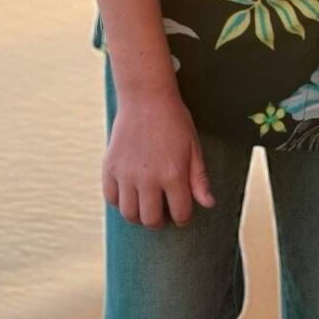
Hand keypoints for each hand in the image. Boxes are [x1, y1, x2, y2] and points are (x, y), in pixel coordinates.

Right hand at [104, 87, 215, 226]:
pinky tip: (130, 193)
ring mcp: (126, 174)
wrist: (146, 97)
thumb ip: (199, 179)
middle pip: (151, 220)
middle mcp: (148, 178)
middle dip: (160, 220)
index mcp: (173, 174)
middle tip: (163, 212)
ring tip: (146, 205)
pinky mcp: (109, 167)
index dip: (183, 217)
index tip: (182, 212)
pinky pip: (111, 198)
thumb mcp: (193, 147)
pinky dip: (120, 201)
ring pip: (129, 214)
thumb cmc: (174, 120)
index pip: (180, 214)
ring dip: (139, 216)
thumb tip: (208, 204)